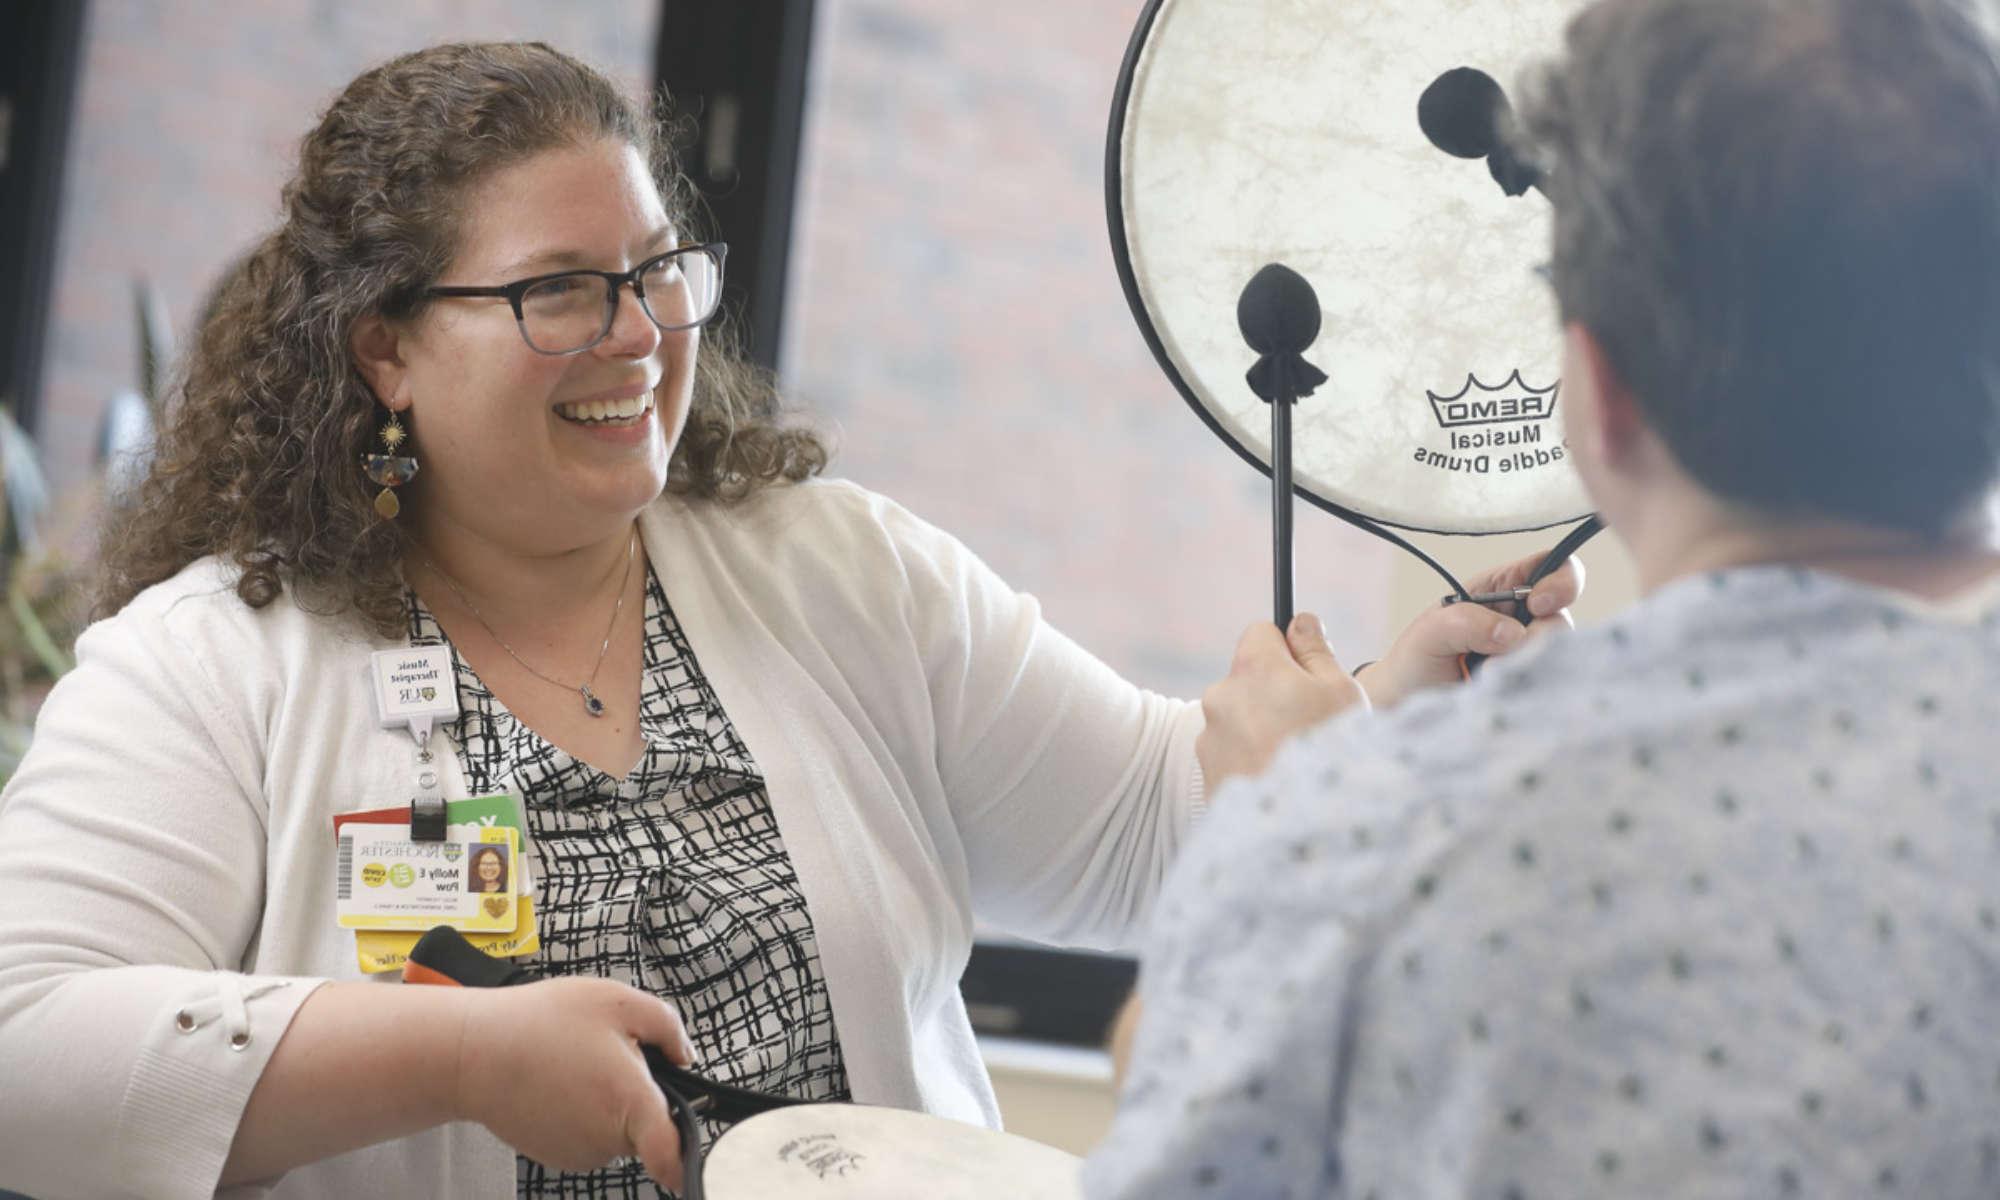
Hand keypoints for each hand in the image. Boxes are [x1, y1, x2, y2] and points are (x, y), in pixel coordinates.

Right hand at [455, 977, 696, 1189]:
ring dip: (605, 1102)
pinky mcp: (553, 1155)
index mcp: (630, 1103)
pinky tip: (556, 1081)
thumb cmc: (542, 1023)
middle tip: (605, 1054)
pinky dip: (578, 1112)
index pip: (671, 1155)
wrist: (473, 1052)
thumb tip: (685, 1056)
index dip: (687, 1160)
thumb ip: (668, 1028)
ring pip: (614, 1129)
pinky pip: (585, 1134)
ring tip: (572, 1063)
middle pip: (644, 1124)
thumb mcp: (619, 1001)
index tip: (695, 1162)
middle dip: (635, 1092)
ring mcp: (577, 1152)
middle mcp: (605, 1140)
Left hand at [1197, 613, 1366, 788]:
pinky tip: (1281, 787)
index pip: (1260, 633)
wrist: (1304, 834)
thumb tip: (1300, 622)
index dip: (1288, 651)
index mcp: (1252, 669)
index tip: (1307, 673)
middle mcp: (1221, 699)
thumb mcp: (1343, 693)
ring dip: (1264, 733)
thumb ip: (1317, 651)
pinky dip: (1253, 766)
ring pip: (1241, 722)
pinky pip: (1234, 758)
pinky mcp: (1207, 778)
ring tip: (1299, 765)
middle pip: (1250, 681)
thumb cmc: (1333, 756)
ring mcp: (1210, 741)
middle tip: (1312, 727)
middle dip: (1276, 696)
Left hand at [1358, 551, 1583, 709]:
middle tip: (1509, 651)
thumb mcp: (1429, 633)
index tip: (1539, 604)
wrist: (1409, 709)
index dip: (1560, 580)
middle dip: (1542, 633)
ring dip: (1528, 664)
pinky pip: (1552, 681)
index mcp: (1502, 588)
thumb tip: (1513, 634)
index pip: (1551, 567)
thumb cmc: (1416, 661)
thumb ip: (1465, 622)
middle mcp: (1524, 619)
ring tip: (1487, 676)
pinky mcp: (1532, 684)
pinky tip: (1502, 691)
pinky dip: (1532, 685)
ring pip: (1559, 652)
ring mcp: (1530, 654)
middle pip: (1562, 615)